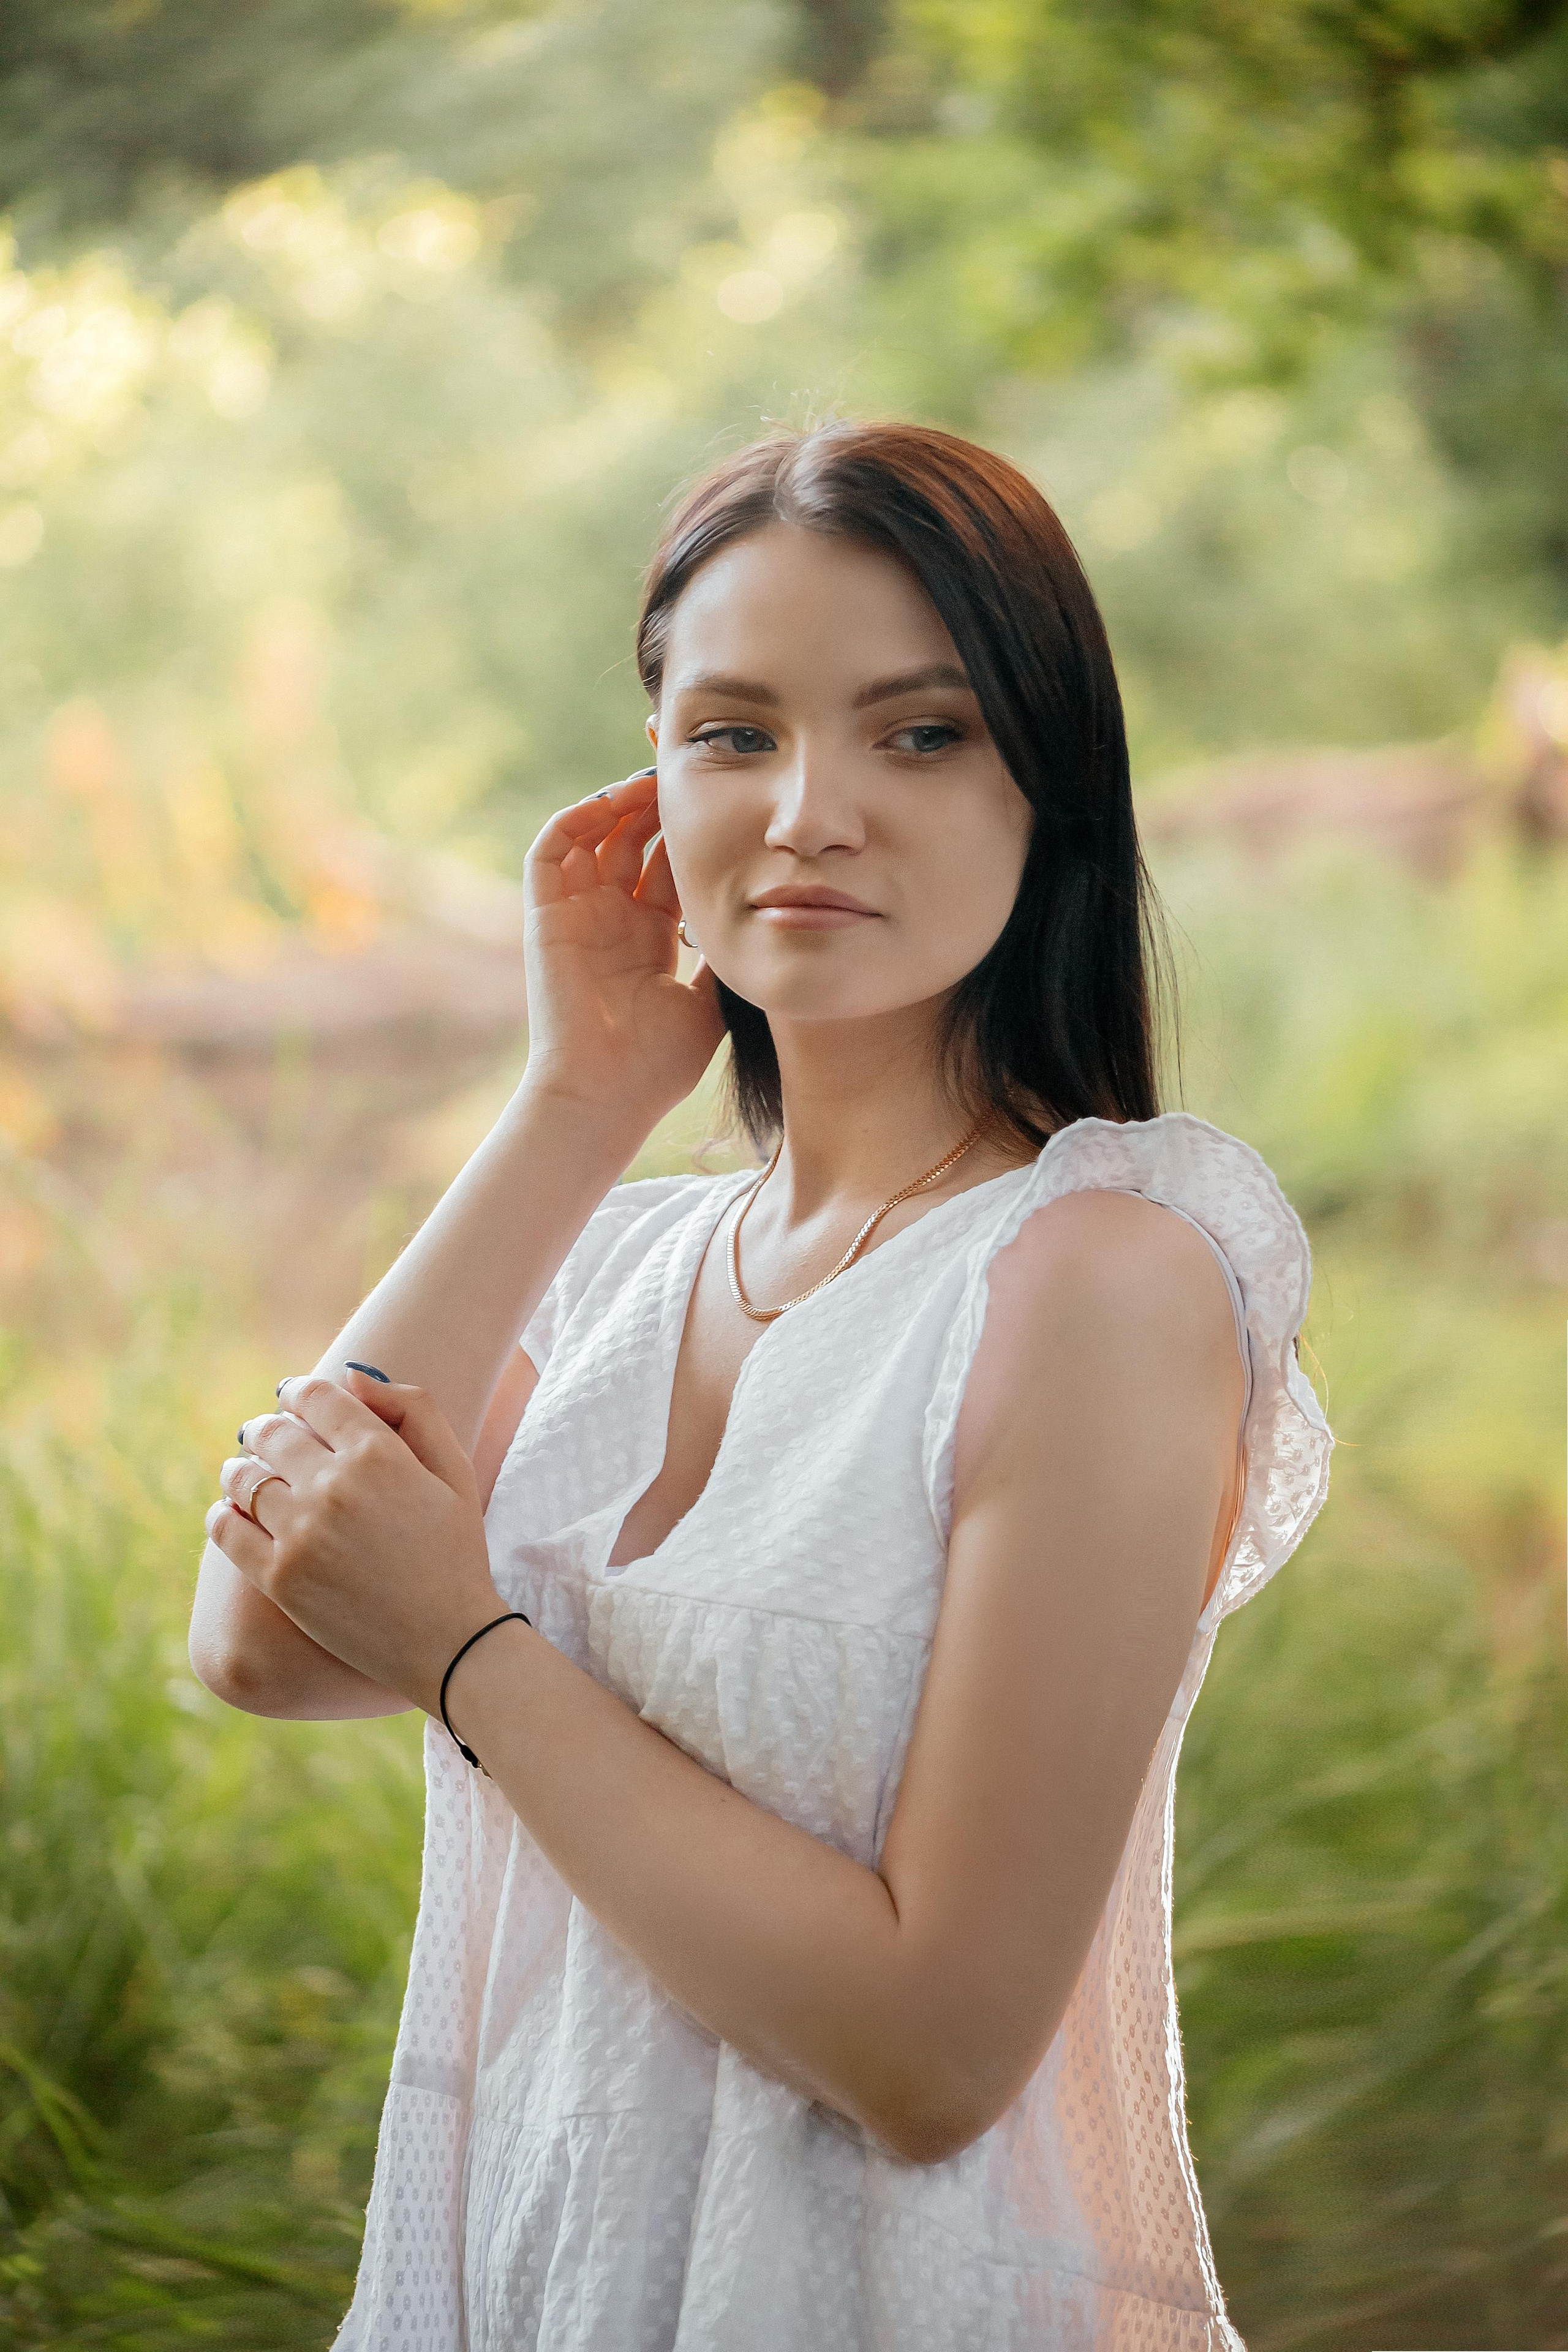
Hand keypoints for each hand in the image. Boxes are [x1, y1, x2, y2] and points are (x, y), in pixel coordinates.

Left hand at [206, 1367, 503, 1714]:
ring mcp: (302, 1532)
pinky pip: (226, 1527)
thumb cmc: (456, 1550)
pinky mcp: (279, 1577)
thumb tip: (350, 1374)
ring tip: (245, 1473)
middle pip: (272, 1432)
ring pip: (243, 1477)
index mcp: (379, 1452)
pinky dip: (222, 1512)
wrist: (449, 1641)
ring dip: (240, 1467)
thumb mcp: (454, 1468)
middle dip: (265, 1427)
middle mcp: (335, 1486)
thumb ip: (413, 1408)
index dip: (296, 1391)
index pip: (313, 1396)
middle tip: (263, 1434)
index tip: (290, 1398)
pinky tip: (231, 1512)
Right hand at [520, 767, 725, 1133]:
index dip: (691, 832)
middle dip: (658, 805)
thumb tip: (766, 909)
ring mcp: (578, 916)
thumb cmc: (657, 1064)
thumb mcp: (710, 998)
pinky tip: (611, 801)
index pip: (668, 866)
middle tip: (689, 774)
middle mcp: (613, 920)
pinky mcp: (545, 917)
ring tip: (653, 780)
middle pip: (632, 841)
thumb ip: (725, 952)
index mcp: (651, 938)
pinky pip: (550, 851)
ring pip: (592, 836)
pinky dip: (575, 818)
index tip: (725, 801)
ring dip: (618, 802)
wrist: (605, 1096)